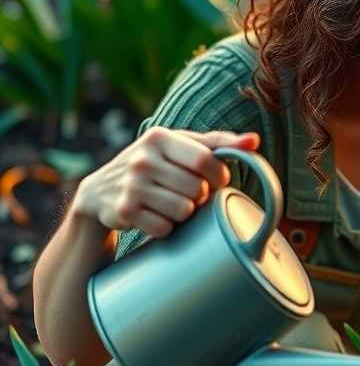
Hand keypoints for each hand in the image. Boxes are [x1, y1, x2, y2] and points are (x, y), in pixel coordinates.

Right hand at [74, 127, 260, 238]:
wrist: (100, 191)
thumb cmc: (154, 165)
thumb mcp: (180, 147)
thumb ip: (218, 143)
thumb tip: (254, 140)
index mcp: (159, 138)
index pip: (206, 159)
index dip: (219, 175)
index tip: (217, 180)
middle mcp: (142, 159)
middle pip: (197, 189)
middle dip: (201, 197)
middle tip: (190, 194)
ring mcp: (131, 185)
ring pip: (183, 210)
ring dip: (185, 213)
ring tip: (173, 204)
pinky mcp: (124, 211)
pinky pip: (165, 227)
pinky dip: (166, 227)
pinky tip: (156, 216)